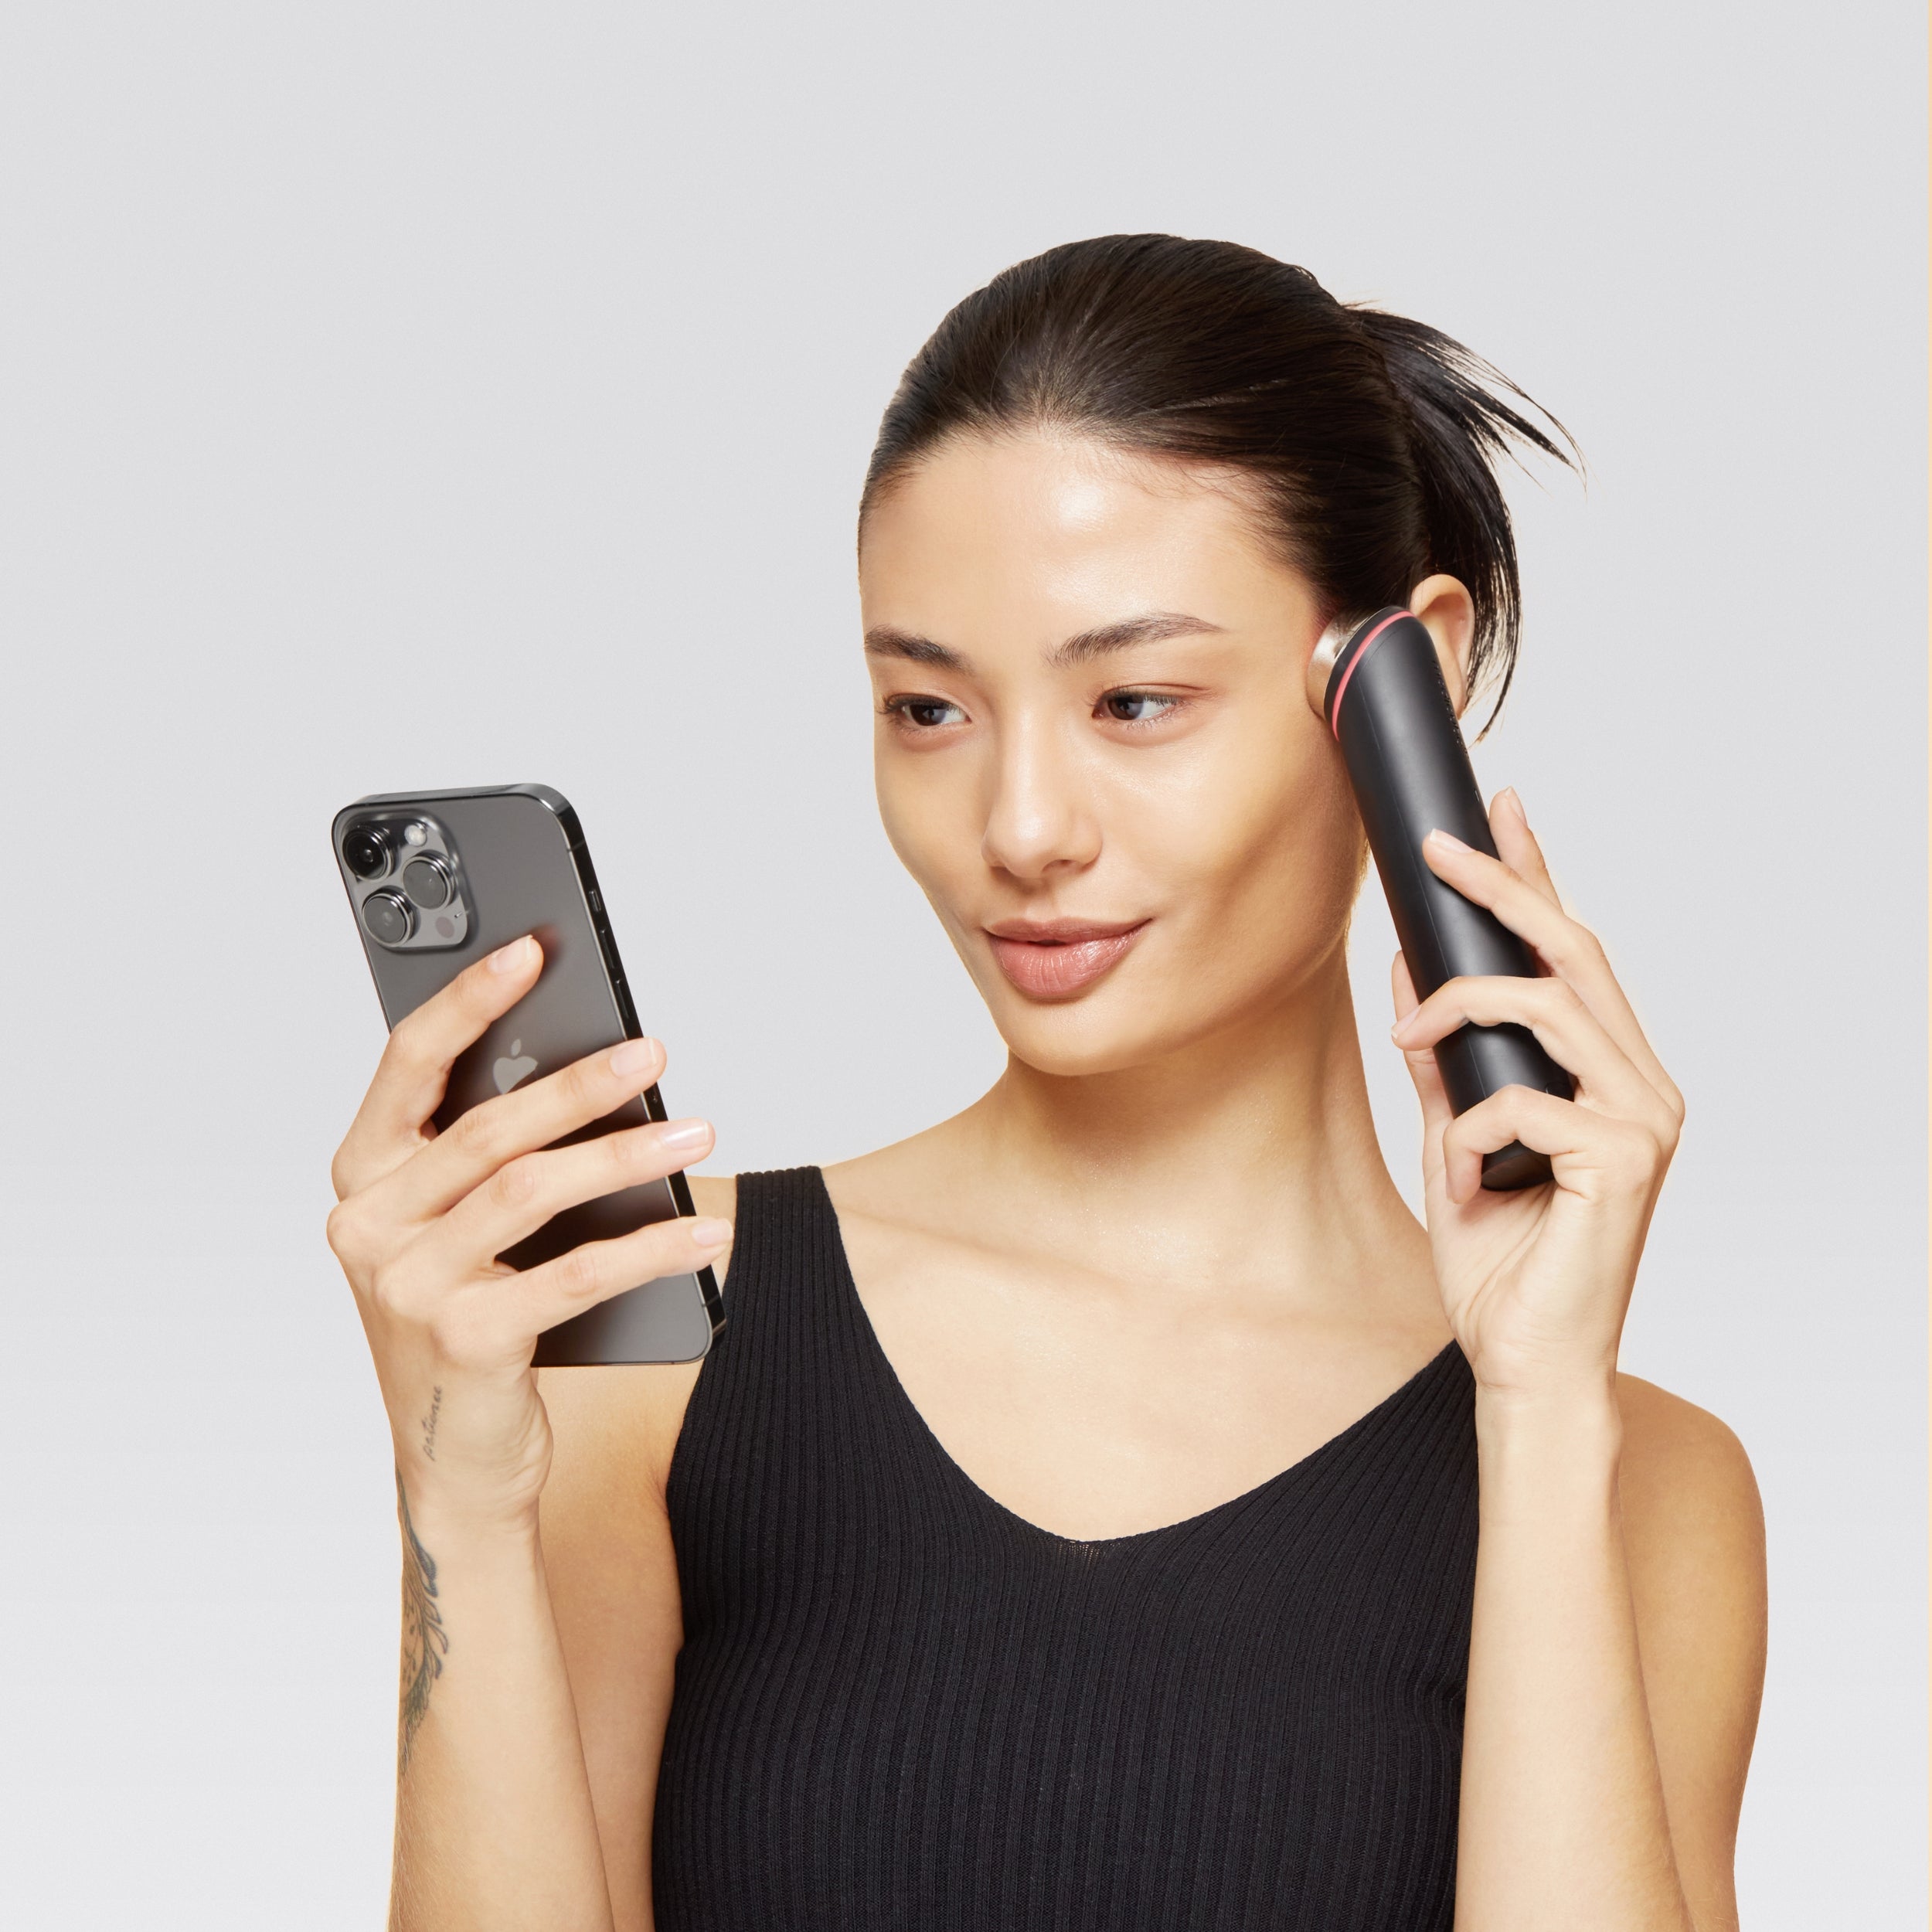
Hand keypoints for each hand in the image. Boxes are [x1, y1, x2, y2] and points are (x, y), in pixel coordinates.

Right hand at [325, 935, 731, 1524]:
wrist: (457, 1460)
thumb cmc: (469, 1318)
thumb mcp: (461, 1229)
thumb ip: (489, 1157)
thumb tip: (587, 1066)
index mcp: (363, 1176)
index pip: (408, 1065)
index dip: (468, 1002)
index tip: (529, 951)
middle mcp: (369, 1224)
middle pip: (487, 1129)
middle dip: (578, 1084)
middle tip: (652, 1053)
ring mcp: (409, 1285)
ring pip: (532, 1191)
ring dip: (625, 1158)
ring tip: (696, 1135)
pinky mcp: (465, 1339)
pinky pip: (573, 1273)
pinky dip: (648, 1248)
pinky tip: (703, 1233)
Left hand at [1388, 790, 1683, 1403]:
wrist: (1524, 1362)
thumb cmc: (1501, 1259)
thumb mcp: (1451, 1136)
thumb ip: (1442, 1060)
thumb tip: (1410, 972)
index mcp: (1609, 1073)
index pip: (1574, 955)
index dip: (1538, 876)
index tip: (1501, 811)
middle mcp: (1641, 1085)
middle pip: (1574, 953)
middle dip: (1503, 889)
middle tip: (1440, 847)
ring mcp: (1643, 1120)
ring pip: (1550, 1007)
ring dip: (1461, 1008)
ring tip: (1410, 1032)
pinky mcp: (1623, 1161)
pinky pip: (1521, 1099)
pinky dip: (1466, 1128)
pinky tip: (1458, 1175)